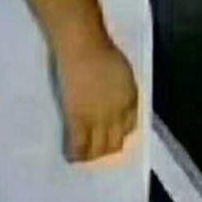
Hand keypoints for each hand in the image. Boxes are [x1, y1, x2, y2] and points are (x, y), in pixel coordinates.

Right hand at [52, 35, 138, 163]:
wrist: (84, 45)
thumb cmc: (101, 50)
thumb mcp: (122, 72)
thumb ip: (121, 91)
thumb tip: (115, 103)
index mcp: (130, 98)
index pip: (130, 126)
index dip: (119, 134)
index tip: (111, 135)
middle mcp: (118, 112)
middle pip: (115, 143)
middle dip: (106, 149)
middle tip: (95, 149)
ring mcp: (98, 118)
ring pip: (98, 150)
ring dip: (91, 156)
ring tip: (83, 155)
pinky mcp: (79, 119)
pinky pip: (79, 146)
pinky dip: (75, 154)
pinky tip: (71, 156)